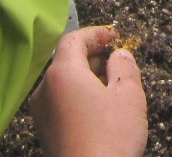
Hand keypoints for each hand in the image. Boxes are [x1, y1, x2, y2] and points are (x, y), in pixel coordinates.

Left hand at [31, 26, 146, 156]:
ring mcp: (42, 112)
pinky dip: (79, 97)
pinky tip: (101, 110)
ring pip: (65, 82)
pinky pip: (62, 102)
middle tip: (118, 61)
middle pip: (67, 60)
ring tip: (114, 87)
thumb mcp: (129, 95)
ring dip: (88, 78)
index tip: (115, 36)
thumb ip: (125, 66)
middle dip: (94, 56)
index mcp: (62, 73)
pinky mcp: (46, 132)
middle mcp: (45, 89)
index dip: (96, 33)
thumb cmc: (110, 138)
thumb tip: (119, 55)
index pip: (73, 39)